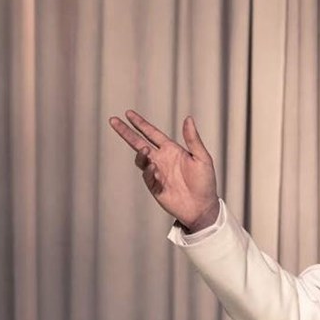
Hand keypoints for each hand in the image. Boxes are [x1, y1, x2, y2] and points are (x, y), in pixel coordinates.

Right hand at [108, 110, 219, 231]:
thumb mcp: (202, 157)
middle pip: (138, 143)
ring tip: (145, 150)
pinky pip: (147, 177)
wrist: (202, 206)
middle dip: (126, 132)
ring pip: (141, 160)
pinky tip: (155, 170)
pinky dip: (149, 172)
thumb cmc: (205, 181)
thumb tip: (189, 118)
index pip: (152, 133)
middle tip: (113, 120)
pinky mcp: (155, 187)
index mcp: (172, 150)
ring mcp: (157, 173)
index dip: (140, 124)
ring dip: (141, 154)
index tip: (128, 114)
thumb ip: (193, 139)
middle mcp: (162, 159)